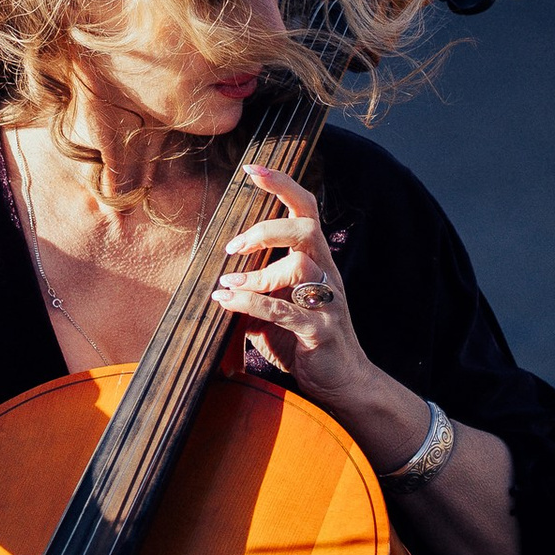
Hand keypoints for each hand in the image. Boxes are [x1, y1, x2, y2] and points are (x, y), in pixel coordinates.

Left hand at [214, 158, 377, 417]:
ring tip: (227, 283)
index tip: (251, 169)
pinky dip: (253, 303)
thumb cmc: (304, 341)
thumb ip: (249, 291)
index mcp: (315, 260)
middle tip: (233, 245)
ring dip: (258, 272)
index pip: (305, 209)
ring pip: (300, 266)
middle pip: (307, 229)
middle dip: (268, 228)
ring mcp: (328, 302)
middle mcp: (325, 273)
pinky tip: (227, 303)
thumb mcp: (272, 310)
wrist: (342, 385)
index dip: (281, 185)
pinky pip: (288, 311)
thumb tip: (212, 279)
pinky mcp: (321, 331)